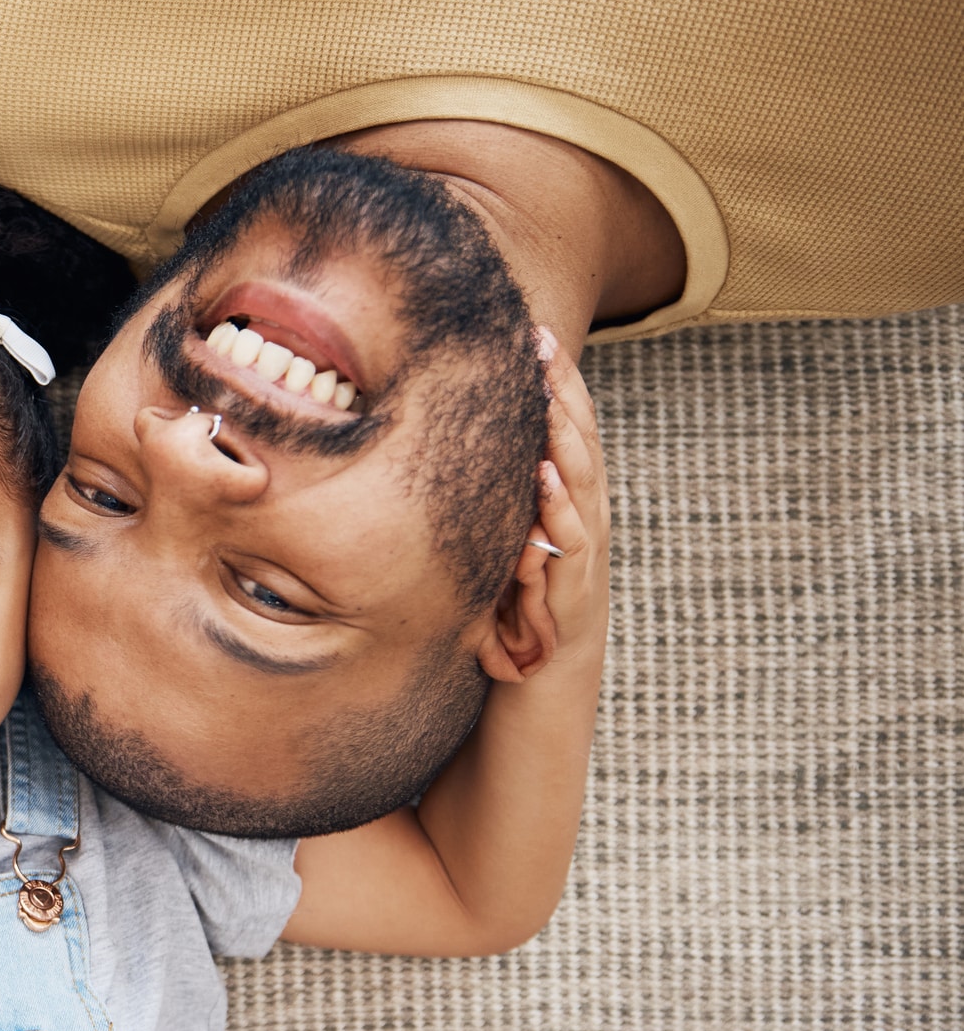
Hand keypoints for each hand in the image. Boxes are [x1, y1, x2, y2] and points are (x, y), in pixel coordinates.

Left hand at [520, 326, 610, 678]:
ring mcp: (583, 562)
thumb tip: (447, 455)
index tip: (532, 334)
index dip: (553, 386)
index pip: (564, 436)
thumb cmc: (514, 618)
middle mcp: (582, 528)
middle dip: (562, 394)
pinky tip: (543, 479)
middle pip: (579, 448)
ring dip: (566, 440)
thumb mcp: (499, 548)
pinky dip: (557, 513)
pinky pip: (568, 550)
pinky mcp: (572, 600)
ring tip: (549, 392)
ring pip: (582, 489)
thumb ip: (491, 505)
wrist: (542, 696)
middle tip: (543, 343)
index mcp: (566, 511)